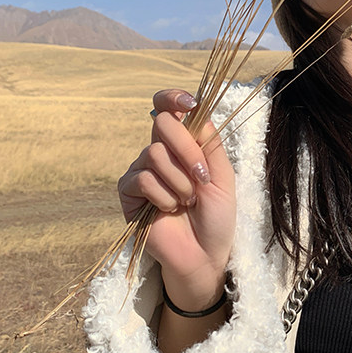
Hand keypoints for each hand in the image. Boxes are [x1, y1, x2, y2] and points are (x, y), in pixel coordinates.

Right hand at [117, 89, 236, 309]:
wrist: (204, 254)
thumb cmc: (216, 217)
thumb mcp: (222, 176)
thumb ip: (210, 143)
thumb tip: (196, 109)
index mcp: (182, 145)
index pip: (167, 109)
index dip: (172, 97)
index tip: (189, 102)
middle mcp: (159, 153)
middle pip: (162, 124)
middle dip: (187, 149)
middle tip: (201, 177)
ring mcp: (141, 172)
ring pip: (154, 154)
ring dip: (179, 181)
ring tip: (187, 201)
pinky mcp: (128, 194)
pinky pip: (143, 179)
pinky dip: (164, 196)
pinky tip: (169, 210)